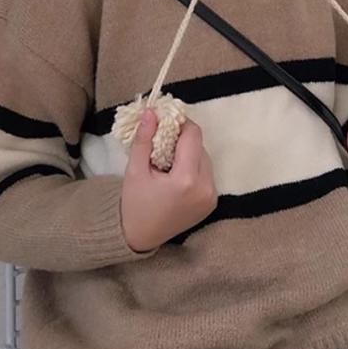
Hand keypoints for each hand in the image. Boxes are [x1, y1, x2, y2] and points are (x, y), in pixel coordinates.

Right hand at [120, 110, 218, 252]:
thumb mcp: (134, 169)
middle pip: (200, 146)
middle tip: (162, 143)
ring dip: (189, 153)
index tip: (164, 123)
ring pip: (205, 158)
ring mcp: (211, 197)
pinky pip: (207, 173)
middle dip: (182, 140)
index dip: (180, 124)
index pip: (193, 135)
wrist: (140, 237)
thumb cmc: (135, 203)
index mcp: (186, 179)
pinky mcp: (212, 202)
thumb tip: (152, 111)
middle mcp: (205, 188)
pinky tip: (176, 175)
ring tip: (168, 161)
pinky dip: (194, 167)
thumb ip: (144, 139)